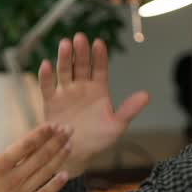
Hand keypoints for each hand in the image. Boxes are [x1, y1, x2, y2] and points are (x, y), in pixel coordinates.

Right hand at [0, 116, 71, 191]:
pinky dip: (55, 185)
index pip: (25, 145)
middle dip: (56, 141)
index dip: (41, 133)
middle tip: (69, 129)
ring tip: (70, 146)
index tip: (53, 125)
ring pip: (45, 173)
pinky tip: (65, 176)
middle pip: (40, 156)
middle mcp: (12, 180)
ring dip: (59, 158)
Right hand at [39, 33, 150, 176]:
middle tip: (80, 38)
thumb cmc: (98, 140)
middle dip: (81, 51)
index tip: (99, 43)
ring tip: (64, 44)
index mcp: (98, 89)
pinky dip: (45, 76)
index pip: (100, 68)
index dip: (99, 56)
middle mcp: (81, 87)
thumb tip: (146, 95)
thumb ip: (129, 109)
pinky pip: (47, 87)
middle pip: (81, 65)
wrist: (76, 154)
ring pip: (64, 71)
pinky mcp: (50, 102)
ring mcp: (65, 93)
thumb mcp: (117, 125)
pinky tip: (45, 65)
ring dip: (64, 57)